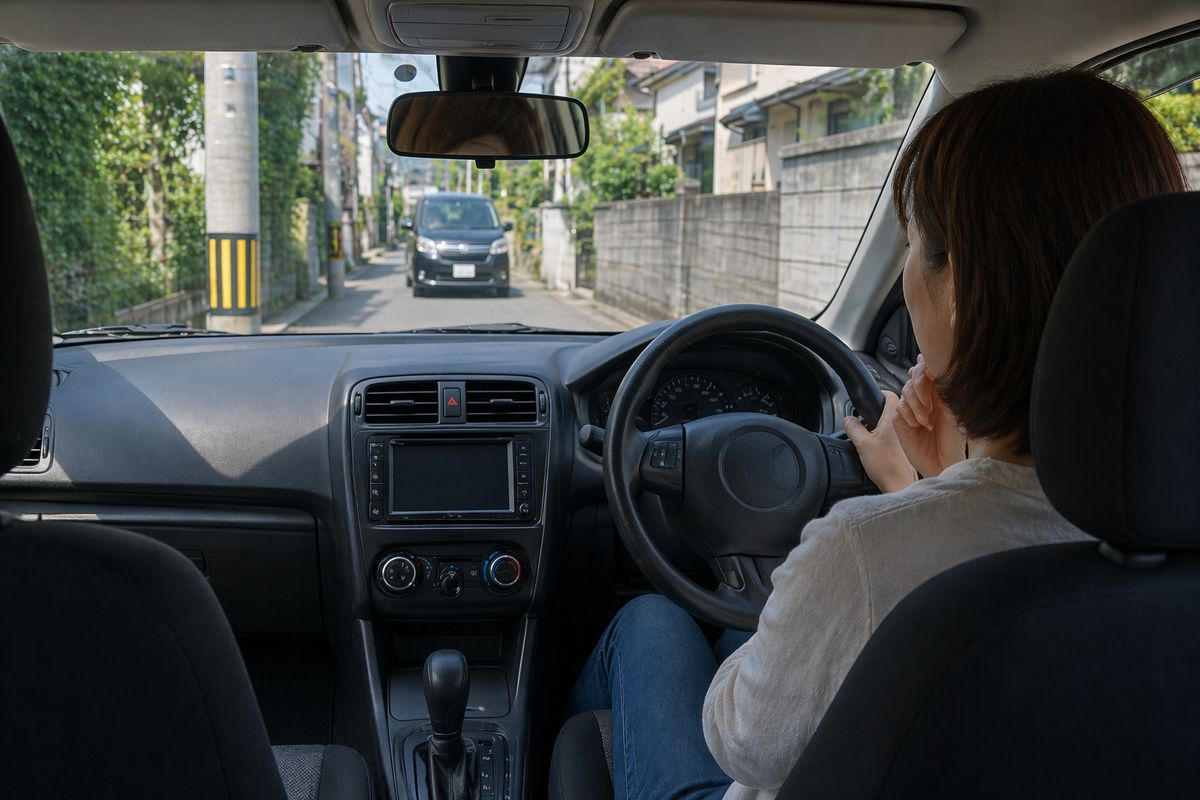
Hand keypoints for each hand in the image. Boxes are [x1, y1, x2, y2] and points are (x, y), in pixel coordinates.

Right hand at [844, 391, 917, 492]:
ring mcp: (904, 437)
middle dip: (877, 409)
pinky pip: (894, 434)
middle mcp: (902, 425)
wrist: (898, 484)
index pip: (891, 395)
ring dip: (881, 423)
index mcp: (893, 419)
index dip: (880, 393)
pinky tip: (877, 445)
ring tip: (870, 431)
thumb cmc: (886, 465)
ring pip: (892, 422)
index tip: (871, 397)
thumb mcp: (861, 443)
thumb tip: (847, 419)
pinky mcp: (903, 447)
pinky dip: (885, 434)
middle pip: (891, 408)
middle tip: (866, 415)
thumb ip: (852, 427)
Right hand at [892, 355, 964, 478]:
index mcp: (939, 391)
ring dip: (916, 405)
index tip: (933, 375)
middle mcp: (925, 397)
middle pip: (913, 376)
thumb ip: (943, 385)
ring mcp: (912, 409)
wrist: (945, 463)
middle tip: (930, 405)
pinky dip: (909, 416)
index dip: (926, 368)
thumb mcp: (954, 409)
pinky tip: (919, 427)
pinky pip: (899, 408)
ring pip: (905, 391)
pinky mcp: (901, 421)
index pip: (927, 368)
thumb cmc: (955, 440)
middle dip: (920, 387)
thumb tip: (932, 364)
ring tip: (927, 422)